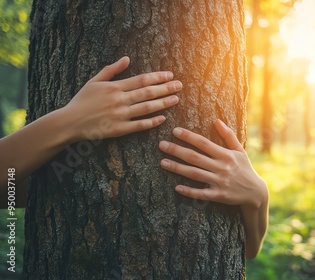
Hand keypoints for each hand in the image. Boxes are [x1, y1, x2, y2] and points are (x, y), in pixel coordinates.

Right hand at [64, 56, 181, 141]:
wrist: (69, 122)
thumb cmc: (82, 101)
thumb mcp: (94, 81)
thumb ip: (112, 70)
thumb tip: (127, 59)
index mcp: (114, 87)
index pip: (141, 80)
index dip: (158, 77)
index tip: (170, 75)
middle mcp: (119, 100)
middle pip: (148, 92)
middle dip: (166, 88)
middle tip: (180, 85)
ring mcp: (120, 115)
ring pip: (147, 108)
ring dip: (163, 103)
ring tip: (176, 99)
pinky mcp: (119, 130)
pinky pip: (139, 125)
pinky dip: (152, 122)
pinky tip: (163, 118)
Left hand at [159, 119, 267, 208]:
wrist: (256, 192)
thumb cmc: (245, 169)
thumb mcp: (240, 151)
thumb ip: (228, 136)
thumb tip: (217, 120)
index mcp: (226, 155)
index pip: (204, 143)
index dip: (189, 137)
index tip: (175, 131)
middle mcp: (222, 167)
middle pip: (195, 157)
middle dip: (177, 150)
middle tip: (161, 145)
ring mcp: (219, 182)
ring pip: (195, 174)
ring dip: (178, 168)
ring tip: (162, 162)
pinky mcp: (218, 195)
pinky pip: (201, 193)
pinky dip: (189, 191)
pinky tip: (177, 188)